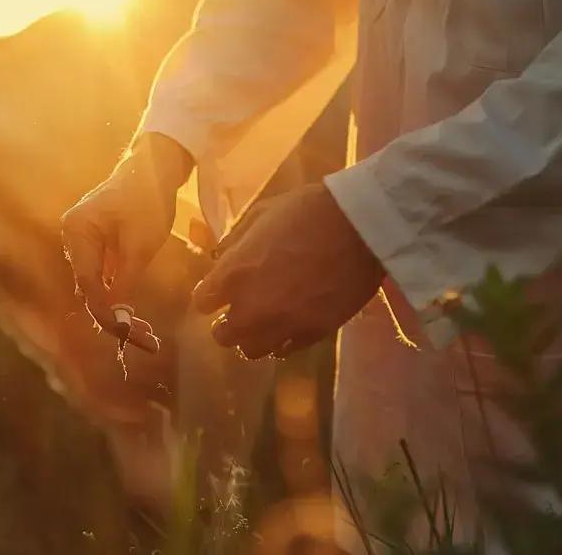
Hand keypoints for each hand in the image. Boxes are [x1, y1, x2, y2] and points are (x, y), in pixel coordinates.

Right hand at [61, 133, 193, 350]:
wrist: (154, 167)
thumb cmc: (147, 198)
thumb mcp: (141, 243)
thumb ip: (124, 280)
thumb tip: (115, 317)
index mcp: (76, 231)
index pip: (87, 283)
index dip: (107, 313)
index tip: (129, 334)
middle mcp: (72, 237)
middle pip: (89, 288)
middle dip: (115, 317)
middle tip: (146, 340)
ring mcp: (83, 241)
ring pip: (96, 287)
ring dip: (118, 310)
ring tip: (146, 335)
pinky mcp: (96, 245)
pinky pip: (103, 278)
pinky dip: (118, 295)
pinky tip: (136, 318)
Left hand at [192, 184, 384, 358]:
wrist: (359, 226)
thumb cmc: (306, 211)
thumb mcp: (260, 214)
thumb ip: (234, 241)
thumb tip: (220, 257)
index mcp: (232, 274)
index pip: (202, 303)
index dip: (210, 297)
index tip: (217, 293)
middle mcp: (251, 307)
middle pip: (223, 336)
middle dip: (227, 324)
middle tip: (239, 312)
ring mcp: (282, 325)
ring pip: (252, 350)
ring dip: (253, 337)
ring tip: (264, 323)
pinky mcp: (313, 334)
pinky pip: (286, 351)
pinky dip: (282, 342)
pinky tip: (288, 326)